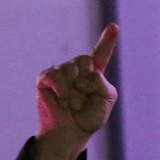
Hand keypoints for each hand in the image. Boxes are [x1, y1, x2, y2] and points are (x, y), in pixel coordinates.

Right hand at [32, 23, 118, 159]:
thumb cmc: (89, 117)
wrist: (71, 132)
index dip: (107, 40)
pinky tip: (62, 101)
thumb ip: (100, 83)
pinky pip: (56, 75)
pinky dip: (62, 90)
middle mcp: (77, 69)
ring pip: (70, 69)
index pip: (101, 53)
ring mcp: (61, 72)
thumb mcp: (106, 100)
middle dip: (87, 83)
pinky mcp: (46, 78)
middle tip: (83, 100)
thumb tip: (80, 76)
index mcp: (94, 74)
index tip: (114, 26)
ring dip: (74, 92)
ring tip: (72, 104)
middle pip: (86, 60)